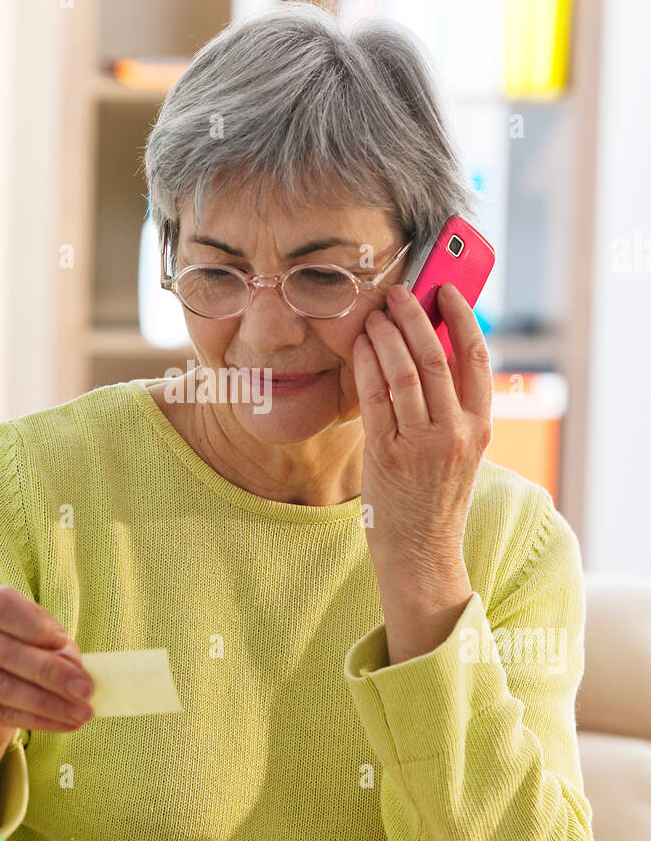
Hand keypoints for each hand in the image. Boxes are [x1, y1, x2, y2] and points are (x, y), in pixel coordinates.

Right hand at [0, 585, 93, 762]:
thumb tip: (77, 672)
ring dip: (47, 702)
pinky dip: (38, 720)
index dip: (31, 623)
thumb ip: (56, 648)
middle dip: (49, 672)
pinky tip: (65, 723)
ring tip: (81, 713)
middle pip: (1, 651)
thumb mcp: (38, 642)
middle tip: (85, 689)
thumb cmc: (18, 657)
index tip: (62, 640)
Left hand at [352, 282, 492, 577]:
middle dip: (414, 316)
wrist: (421, 551)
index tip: (447, 289)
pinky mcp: (386, 455)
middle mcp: (455, 432)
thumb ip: (453, 404)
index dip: (463, 316)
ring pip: (403, 372)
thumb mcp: (460, 449)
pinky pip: (374, 397)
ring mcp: (421, 444)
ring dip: (386, 336)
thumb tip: (433, 346)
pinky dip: (366, 365)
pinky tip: (359, 346)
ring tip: (374, 316)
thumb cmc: (435, 495)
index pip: (477, 358)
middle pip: (436, 356)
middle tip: (398, 293)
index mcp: (480, 427)